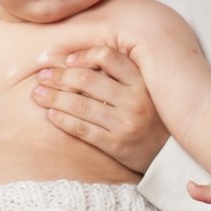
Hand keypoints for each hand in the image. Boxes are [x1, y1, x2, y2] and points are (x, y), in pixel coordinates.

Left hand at [32, 46, 168, 172]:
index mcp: (141, 81)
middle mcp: (135, 100)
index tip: (68, 60)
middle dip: (59, 77)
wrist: (173, 155)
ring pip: (80, 105)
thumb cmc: (152, 115)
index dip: (83, 55)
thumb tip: (78, 57)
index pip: (107, 57)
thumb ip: (121, 73)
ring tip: (38, 93)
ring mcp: (126, 124)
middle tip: (42, 75)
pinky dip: (63, 120)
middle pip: (87, 81)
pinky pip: (83, 130)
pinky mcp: (117, 145)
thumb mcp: (146, 88)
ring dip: (53, 98)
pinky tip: (51, 114)